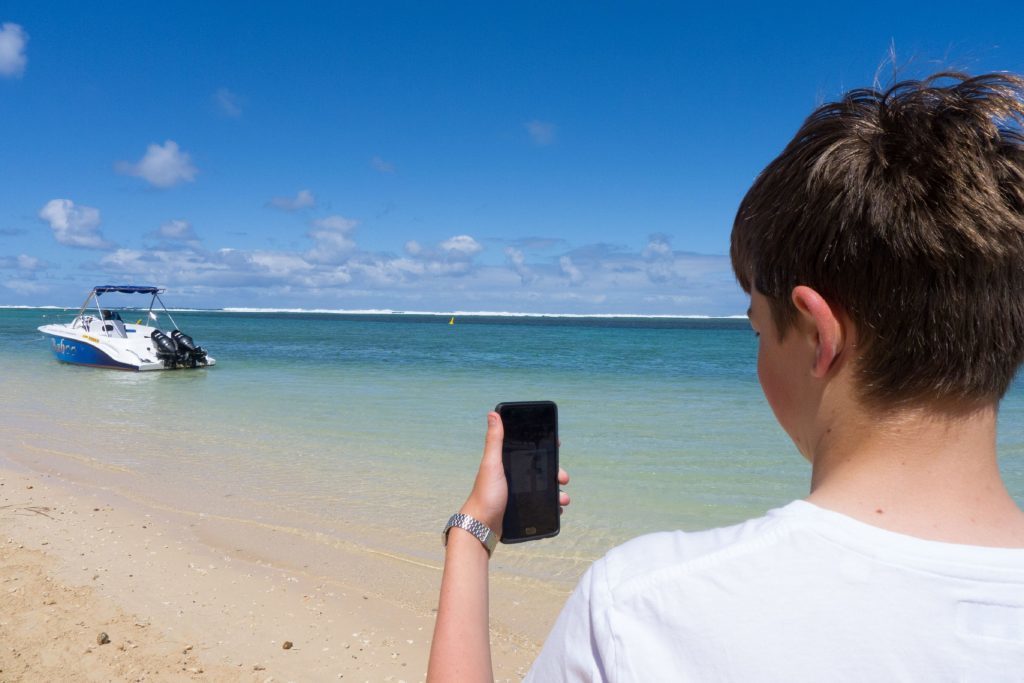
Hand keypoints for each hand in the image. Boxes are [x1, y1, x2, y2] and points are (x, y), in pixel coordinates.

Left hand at [460, 411, 570, 537]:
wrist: (481, 527)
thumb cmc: (484, 494)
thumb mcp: (492, 464)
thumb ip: (495, 441)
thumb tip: (493, 414)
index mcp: (507, 464)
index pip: (529, 451)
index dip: (543, 448)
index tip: (557, 446)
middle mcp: (513, 478)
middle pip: (541, 471)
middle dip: (556, 473)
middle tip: (563, 478)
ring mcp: (518, 494)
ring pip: (544, 489)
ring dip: (557, 492)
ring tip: (563, 499)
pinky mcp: (521, 510)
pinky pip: (542, 505)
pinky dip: (551, 506)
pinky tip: (557, 509)